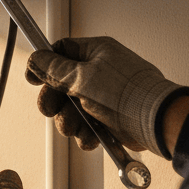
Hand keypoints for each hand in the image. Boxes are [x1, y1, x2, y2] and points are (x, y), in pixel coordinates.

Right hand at [25, 36, 188, 157]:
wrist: (155, 123)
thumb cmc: (127, 95)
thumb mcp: (81, 78)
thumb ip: (54, 69)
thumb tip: (36, 59)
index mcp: (96, 53)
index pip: (61, 52)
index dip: (44, 65)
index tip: (33, 79)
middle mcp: (100, 71)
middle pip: (61, 84)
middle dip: (55, 101)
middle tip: (52, 109)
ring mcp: (104, 95)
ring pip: (71, 107)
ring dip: (69, 121)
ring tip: (76, 126)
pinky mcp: (109, 116)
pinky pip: (86, 123)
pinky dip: (85, 132)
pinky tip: (90, 136)